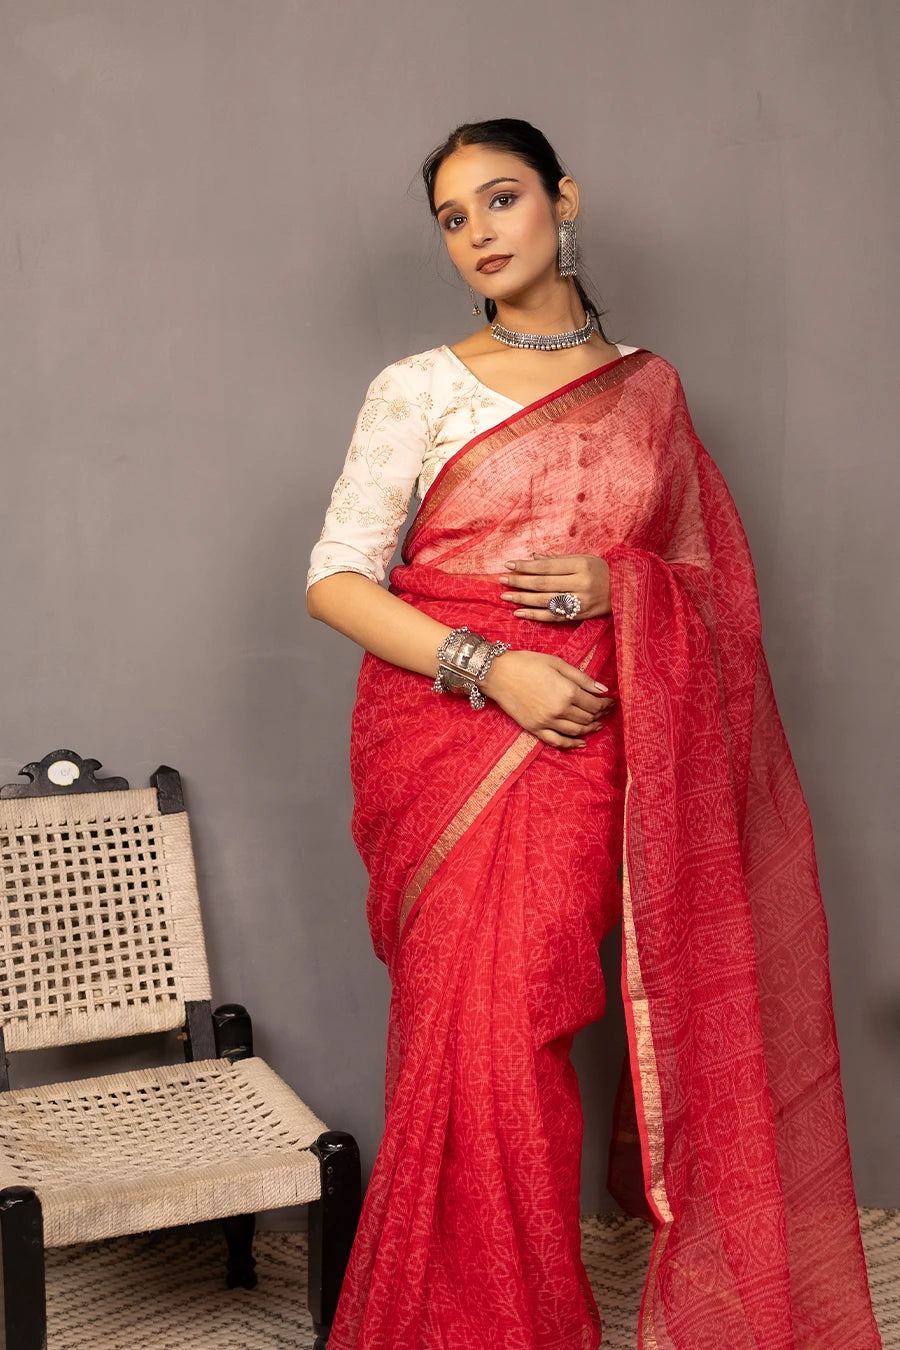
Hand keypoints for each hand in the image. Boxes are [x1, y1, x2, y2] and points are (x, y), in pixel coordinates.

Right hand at [480, 649, 615, 749]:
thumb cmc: (527, 663)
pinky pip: (557, 742)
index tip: (611, 702)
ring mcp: (547, 722)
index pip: (595, 704)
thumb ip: (582, 678)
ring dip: (590, 729)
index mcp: (567, 692)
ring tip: (597, 725)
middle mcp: (560, 710)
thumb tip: (603, 690)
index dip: (606, 704)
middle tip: (606, 712)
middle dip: (600, 715)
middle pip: (587, 718)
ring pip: (576, 731)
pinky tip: (581, 743)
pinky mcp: (535, 729)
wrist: (497, 673)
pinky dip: (571, 745)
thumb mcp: (558, 663)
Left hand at [497, 553, 610, 620]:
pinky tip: (520, 613)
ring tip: (506, 597)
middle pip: (543, 584)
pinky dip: (535, 615)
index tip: (509, 565)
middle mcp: (580, 583)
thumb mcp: (583, 559)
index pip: (546, 567)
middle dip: (520, 582)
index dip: (525, 567)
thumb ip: (558, 560)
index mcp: (580, 565)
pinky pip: (553, 617)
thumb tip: (533, 558)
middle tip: (502, 580)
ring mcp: (580, 601)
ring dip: (523, 599)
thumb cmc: (602, 571)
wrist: (626, 590)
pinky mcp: (580, 615)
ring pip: (545, 601)